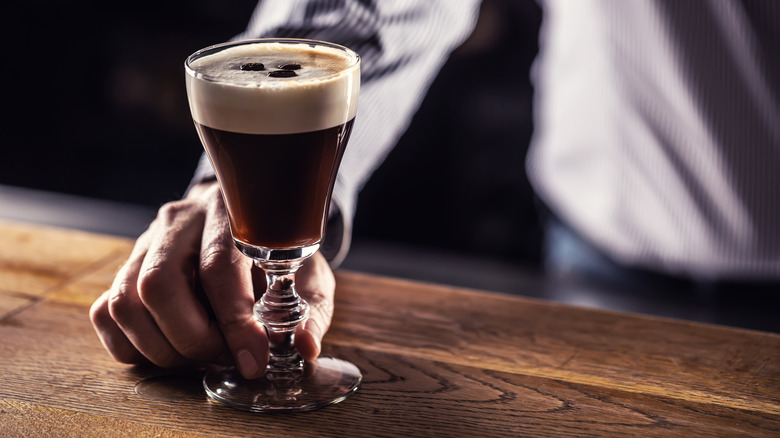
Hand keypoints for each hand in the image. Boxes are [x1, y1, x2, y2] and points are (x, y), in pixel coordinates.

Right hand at [89, 180, 334, 378]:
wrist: (248, 220)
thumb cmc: (277, 253)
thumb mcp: (307, 275)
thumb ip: (310, 311)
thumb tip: (305, 347)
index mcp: (228, 213)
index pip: (218, 267)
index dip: (235, 322)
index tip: (254, 360)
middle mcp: (179, 222)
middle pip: (158, 285)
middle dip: (192, 339)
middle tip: (223, 357)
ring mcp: (145, 243)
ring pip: (125, 302)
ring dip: (163, 347)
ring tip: (200, 355)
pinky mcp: (126, 268)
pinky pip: (107, 313)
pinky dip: (136, 346)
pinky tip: (173, 349)